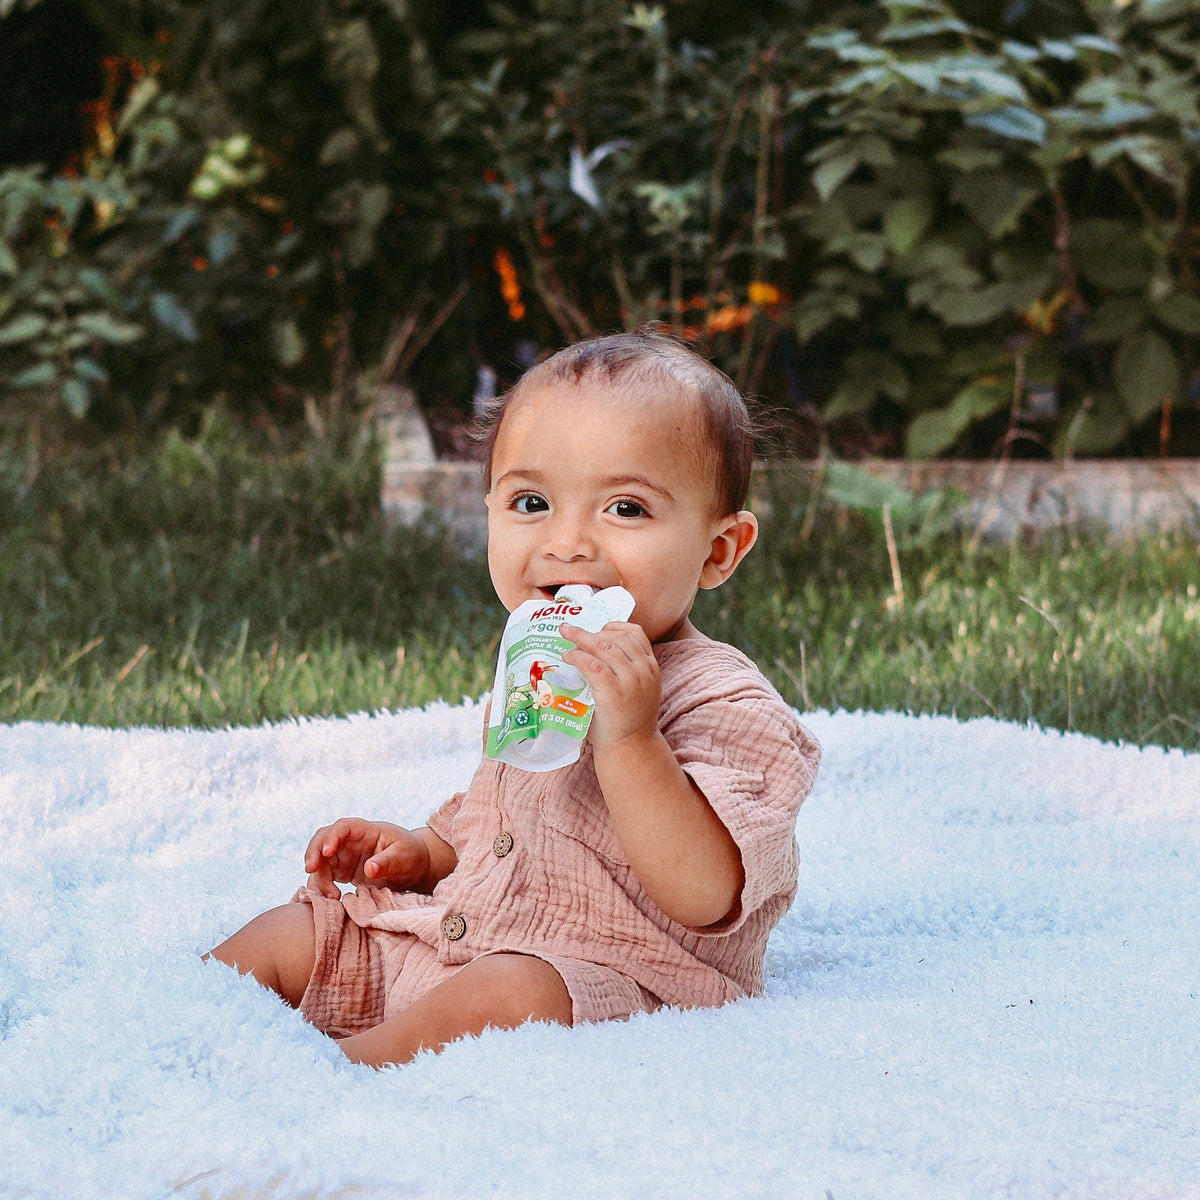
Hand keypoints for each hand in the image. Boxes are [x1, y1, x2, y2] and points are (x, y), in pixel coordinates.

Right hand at [303, 819, 429, 898]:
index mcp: (366, 830)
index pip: (343, 827)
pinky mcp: (342, 871)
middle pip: (323, 840)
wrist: (413, 867)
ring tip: (331, 896)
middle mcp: (350, 841)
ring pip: (321, 861)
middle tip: (310, 870)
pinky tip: (329, 899)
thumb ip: (387, 862)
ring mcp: (344, 855)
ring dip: (318, 876)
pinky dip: (321, 886)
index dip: (331, 837)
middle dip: (313, 853)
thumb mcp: (403, 857)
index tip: (326, 852)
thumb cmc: (410, 855)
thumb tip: (370, 869)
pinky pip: (324, 876)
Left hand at [559, 621, 660, 747]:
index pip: (636, 633)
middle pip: (616, 637)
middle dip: (591, 631)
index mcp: (651, 667)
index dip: (614, 626)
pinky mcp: (614, 692)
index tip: (597, 629)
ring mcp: (630, 681)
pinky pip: (593, 665)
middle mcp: (644, 671)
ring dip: (581, 639)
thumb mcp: (637, 690)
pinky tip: (568, 657)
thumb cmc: (626, 720)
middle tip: (570, 630)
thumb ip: (626, 671)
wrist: (631, 748)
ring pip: (604, 647)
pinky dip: (578, 657)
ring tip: (565, 638)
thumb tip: (593, 650)